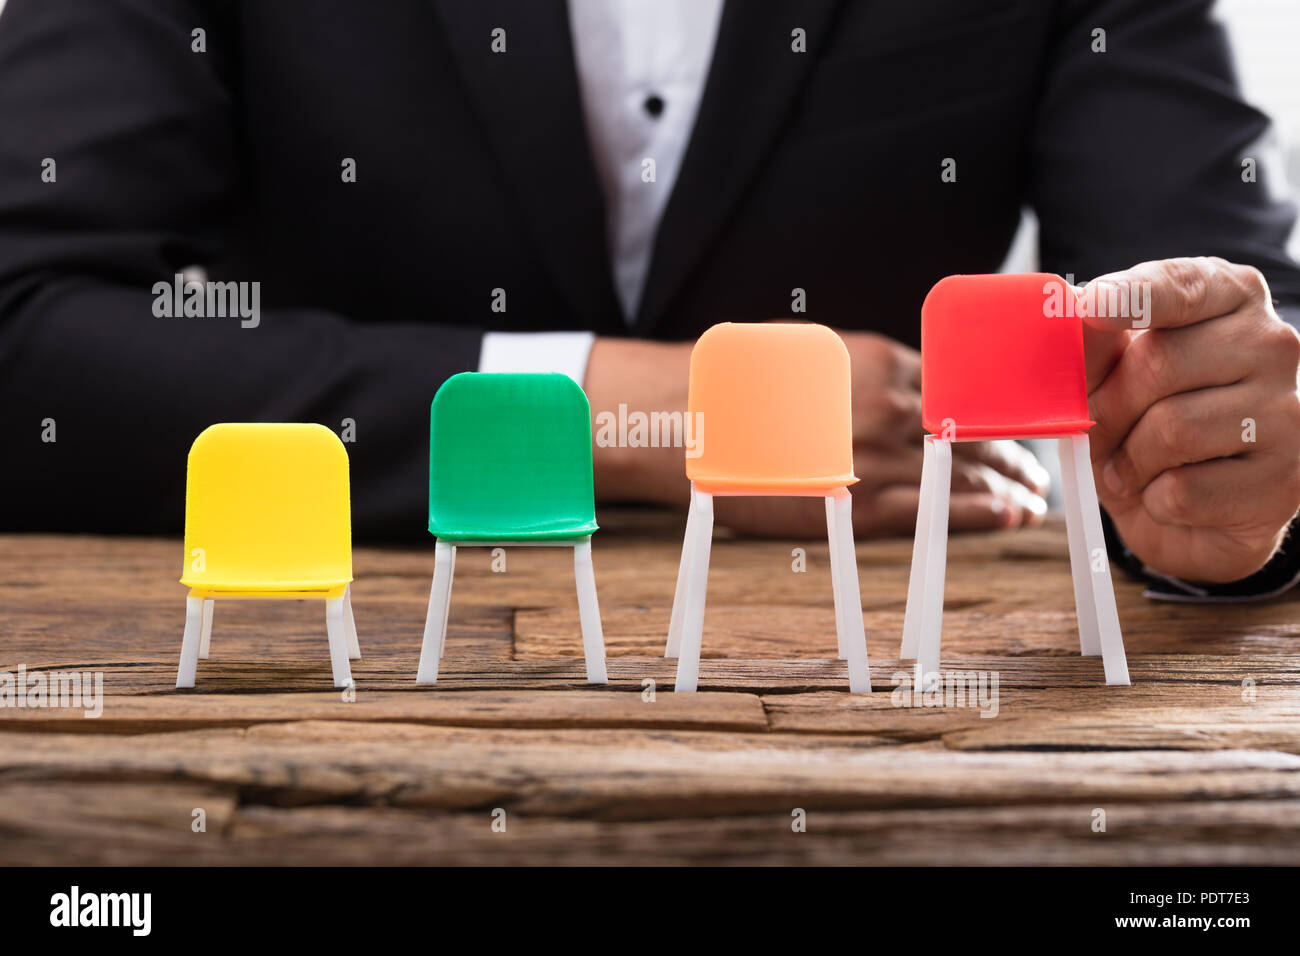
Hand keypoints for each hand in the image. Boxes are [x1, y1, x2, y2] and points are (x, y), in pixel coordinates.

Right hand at [583, 332, 1050, 536]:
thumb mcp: (812, 357)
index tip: (1021, 421)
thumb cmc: (739, 386)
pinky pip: (935, 510)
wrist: (684, 420)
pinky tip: (1009, 515)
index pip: (965, 387)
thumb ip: (866, 373)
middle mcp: (891, 404)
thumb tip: (905, 390)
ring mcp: (878, 455)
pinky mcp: (859, 502)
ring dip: (1008, 484)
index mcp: (880, 361)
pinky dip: (980, 513)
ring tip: (1033, 498)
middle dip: (1014, 451)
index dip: (1002, 409)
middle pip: (976, 430)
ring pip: (965, 472)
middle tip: (1038, 468)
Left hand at [1081, 257, 1299, 581]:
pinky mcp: (1284, 479)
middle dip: (1110, 408)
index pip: (1182, 286)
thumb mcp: (1108, 382)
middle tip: (1102, 431)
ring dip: (1129, 461)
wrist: (1187, 514)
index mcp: (1230, 299)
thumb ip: (1093, 345)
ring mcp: (1288, 410)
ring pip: (1173, 430)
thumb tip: (1069, 307)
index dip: (1133, 297)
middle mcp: (1272, 344)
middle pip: (1160, 364)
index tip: (1091, 305)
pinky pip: (1184, 490)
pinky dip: (1155, 501)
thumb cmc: (1144, 429)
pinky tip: (1169, 497)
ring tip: (1133, 468)